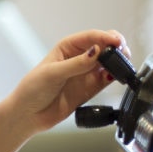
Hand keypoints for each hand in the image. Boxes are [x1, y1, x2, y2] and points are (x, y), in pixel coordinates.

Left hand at [10, 29, 127, 134]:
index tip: (117, 42)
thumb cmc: (33, 89)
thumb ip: (76, 64)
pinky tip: (118, 76)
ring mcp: (86, 73)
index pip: (91, 37)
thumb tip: (96, 51)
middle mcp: (79, 58)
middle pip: (104, 46)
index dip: (106, 37)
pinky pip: (107, 78)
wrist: (29, 114)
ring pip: (109, 62)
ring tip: (122, 65)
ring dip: (118, 61)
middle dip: (116, 46)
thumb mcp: (53, 74)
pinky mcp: (91, 88)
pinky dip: (116, 76)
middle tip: (123, 52)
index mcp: (67, 47)